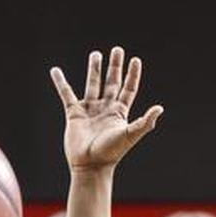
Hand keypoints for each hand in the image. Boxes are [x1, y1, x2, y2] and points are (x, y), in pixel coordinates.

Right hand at [50, 46, 162, 173]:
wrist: (90, 166)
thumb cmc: (110, 154)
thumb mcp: (129, 136)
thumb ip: (144, 122)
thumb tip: (159, 108)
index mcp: (119, 113)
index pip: (128, 89)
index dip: (132, 75)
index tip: (135, 60)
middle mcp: (105, 109)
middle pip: (112, 82)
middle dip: (114, 67)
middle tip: (117, 50)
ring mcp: (90, 111)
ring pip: (93, 85)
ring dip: (94, 69)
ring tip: (96, 54)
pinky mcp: (74, 114)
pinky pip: (66, 94)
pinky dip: (60, 82)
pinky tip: (55, 71)